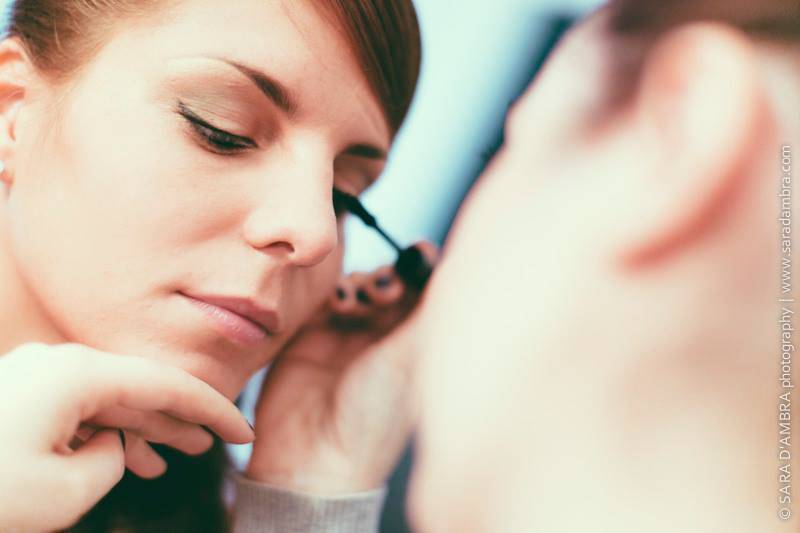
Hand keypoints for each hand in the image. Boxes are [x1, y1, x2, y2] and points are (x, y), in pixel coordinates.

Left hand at [0, 342, 254, 531]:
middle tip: (219, 440)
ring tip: (177, 455)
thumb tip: (112, 444)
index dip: (213, 409)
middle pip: (140, 387)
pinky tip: (125, 458)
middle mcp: (59, 365)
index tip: (243, 432)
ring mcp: (36, 380)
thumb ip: (112, 459)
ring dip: (145, 428)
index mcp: (77, 374)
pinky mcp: (19, 400)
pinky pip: (79, 412)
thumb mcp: (70, 489)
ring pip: (110, 401)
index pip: (166, 385)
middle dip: (181, 417)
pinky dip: (107, 435)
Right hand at [245, 243, 436, 493]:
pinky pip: (324, 294)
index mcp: (415, 344)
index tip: (419, 251)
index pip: (426, 291)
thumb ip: (431, 308)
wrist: (313, 456)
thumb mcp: (410, 358)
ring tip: (356, 304)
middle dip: (389, 275)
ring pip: (359, 284)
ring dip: (361, 283)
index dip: (422, 267)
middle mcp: (385, 336)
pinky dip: (334, 290)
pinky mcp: (312, 333)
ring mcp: (348, 333)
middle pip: (392, 281)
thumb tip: (460, 264)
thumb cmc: (373, 416)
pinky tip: (338, 303)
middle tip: (384, 291)